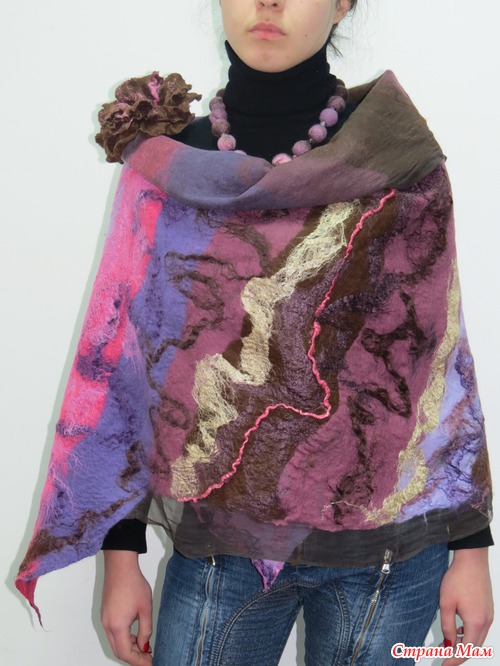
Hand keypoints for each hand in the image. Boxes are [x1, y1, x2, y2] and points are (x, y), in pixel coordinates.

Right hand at [101, 550, 152, 664]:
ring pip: (115, 642)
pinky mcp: (106, 614)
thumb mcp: (145, 608)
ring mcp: (105, 619)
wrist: (120, 566)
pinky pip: (113, 633)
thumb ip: (146, 630)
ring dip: (129, 647)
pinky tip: (136, 634)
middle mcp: (107, 625)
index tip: (150, 662)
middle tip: (148, 657)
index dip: (138, 661)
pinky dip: (124, 638)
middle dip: (133, 657)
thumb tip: (145, 646)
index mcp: (117, 626)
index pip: (126, 653)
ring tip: (144, 646)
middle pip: (119, 651)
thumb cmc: (134, 584)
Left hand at [439, 547, 492, 664]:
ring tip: (447, 644)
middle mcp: (486, 621)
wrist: (472, 560)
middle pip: (474, 647)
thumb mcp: (446, 603)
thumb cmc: (458, 578)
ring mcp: (489, 615)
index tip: (444, 665)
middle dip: (459, 654)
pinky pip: (480, 628)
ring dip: (464, 644)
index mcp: (476, 622)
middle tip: (444, 657)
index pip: (466, 650)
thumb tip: (448, 644)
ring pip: (477, 638)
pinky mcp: (488, 609)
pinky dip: (469, 634)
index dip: (454, 660)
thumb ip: (447, 626)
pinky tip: (458, 631)